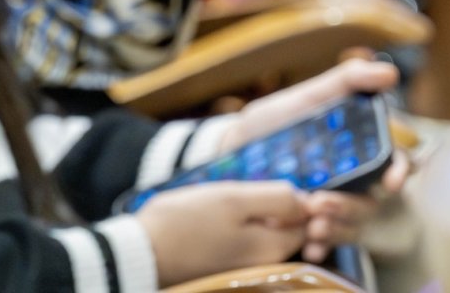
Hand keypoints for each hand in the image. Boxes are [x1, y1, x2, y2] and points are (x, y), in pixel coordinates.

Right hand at [134, 180, 307, 285]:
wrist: (142, 252)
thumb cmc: (186, 222)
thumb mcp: (233, 198)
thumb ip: (276, 197)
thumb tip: (305, 199)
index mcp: (274, 247)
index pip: (308, 219)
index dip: (298, 196)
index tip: (273, 184)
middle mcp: (267, 263)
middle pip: (289, 227)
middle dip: (278, 205)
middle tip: (249, 190)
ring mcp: (246, 266)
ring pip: (267, 231)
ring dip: (258, 212)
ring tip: (230, 199)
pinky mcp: (228, 264)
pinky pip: (248, 239)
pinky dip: (242, 225)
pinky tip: (218, 215)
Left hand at [219, 57, 411, 261]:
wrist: (232, 154)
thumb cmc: (275, 123)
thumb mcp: (307, 98)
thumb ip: (346, 82)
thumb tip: (390, 72)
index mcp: (358, 152)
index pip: (394, 162)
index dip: (399, 170)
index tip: (391, 181)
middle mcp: (352, 183)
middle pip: (370, 200)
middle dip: (353, 207)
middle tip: (322, 204)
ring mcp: (334, 207)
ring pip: (350, 224)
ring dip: (337, 227)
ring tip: (312, 225)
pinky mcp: (313, 228)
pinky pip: (326, 245)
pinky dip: (321, 246)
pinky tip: (310, 247)